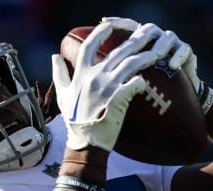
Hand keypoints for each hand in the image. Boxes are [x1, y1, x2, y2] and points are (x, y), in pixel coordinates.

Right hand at [52, 21, 175, 150]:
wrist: (86, 143)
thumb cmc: (74, 121)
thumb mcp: (62, 95)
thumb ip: (59, 74)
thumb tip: (54, 56)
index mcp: (80, 73)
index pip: (90, 45)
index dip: (101, 32)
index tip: (110, 26)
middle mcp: (94, 76)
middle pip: (117, 51)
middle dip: (135, 39)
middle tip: (148, 32)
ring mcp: (107, 87)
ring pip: (131, 64)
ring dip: (146, 56)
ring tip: (158, 51)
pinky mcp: (119, 99)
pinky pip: (135, 84)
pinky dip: (142, 80)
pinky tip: (148, 79)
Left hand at [101, 17, 202, 96]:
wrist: (175, 103)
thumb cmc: (146, 93)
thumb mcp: (123, 83)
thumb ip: (103, 72)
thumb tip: (70, 64)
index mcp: (139, 44)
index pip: (127, 27)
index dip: (116, 23)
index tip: (103, 22)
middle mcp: (155, 40)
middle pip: (147, 29)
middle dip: (140, 35)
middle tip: (134, 45)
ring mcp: (171, 45)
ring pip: (167, 36)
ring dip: (160, 44)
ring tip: (156, 55)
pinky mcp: (186, 53)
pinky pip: (184, 49)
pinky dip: (178, 56)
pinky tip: (172, 65)